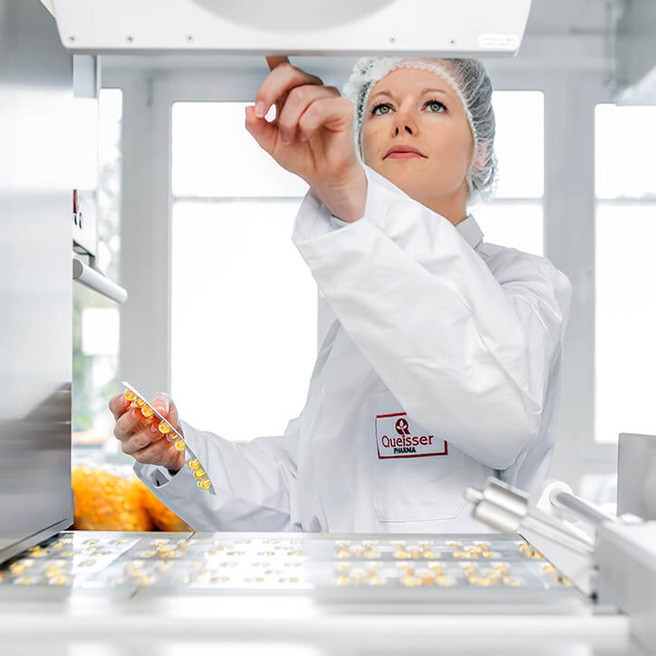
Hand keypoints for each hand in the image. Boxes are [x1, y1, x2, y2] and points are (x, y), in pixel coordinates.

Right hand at [109, 392, 184, 472]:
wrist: (176, 436)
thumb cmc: (164, 417)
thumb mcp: (166, 403)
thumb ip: (162, 402)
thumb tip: (159, 409)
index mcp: (126, 413)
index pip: (115, 407)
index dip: (119, 403)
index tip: (127, 397)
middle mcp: (124, 430)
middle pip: (120, 427)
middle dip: (130, 420)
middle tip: (140, 412)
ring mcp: (131, 445)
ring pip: (135, 442)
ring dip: (148, 434)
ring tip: (160, 427)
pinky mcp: (142, 457)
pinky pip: (148, 454)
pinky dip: (160, 446)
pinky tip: (169, 439)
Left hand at [245, 56, 366, 222]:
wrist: (322, 175)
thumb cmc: (303, 156)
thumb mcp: (270, 143)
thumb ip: (257, 127)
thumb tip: (249, 110)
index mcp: (291, 93)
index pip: (280, 67)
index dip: (269, 58)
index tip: (258, 75)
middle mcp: (309, 90)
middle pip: (287, 72)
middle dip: (268, 92)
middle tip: (263, 114)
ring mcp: (327, 97)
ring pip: (301, 94)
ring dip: (289, 120)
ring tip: (290, 137)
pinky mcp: (342, 108)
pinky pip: (319, 107)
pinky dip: (306, 124)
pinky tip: (305, 135)